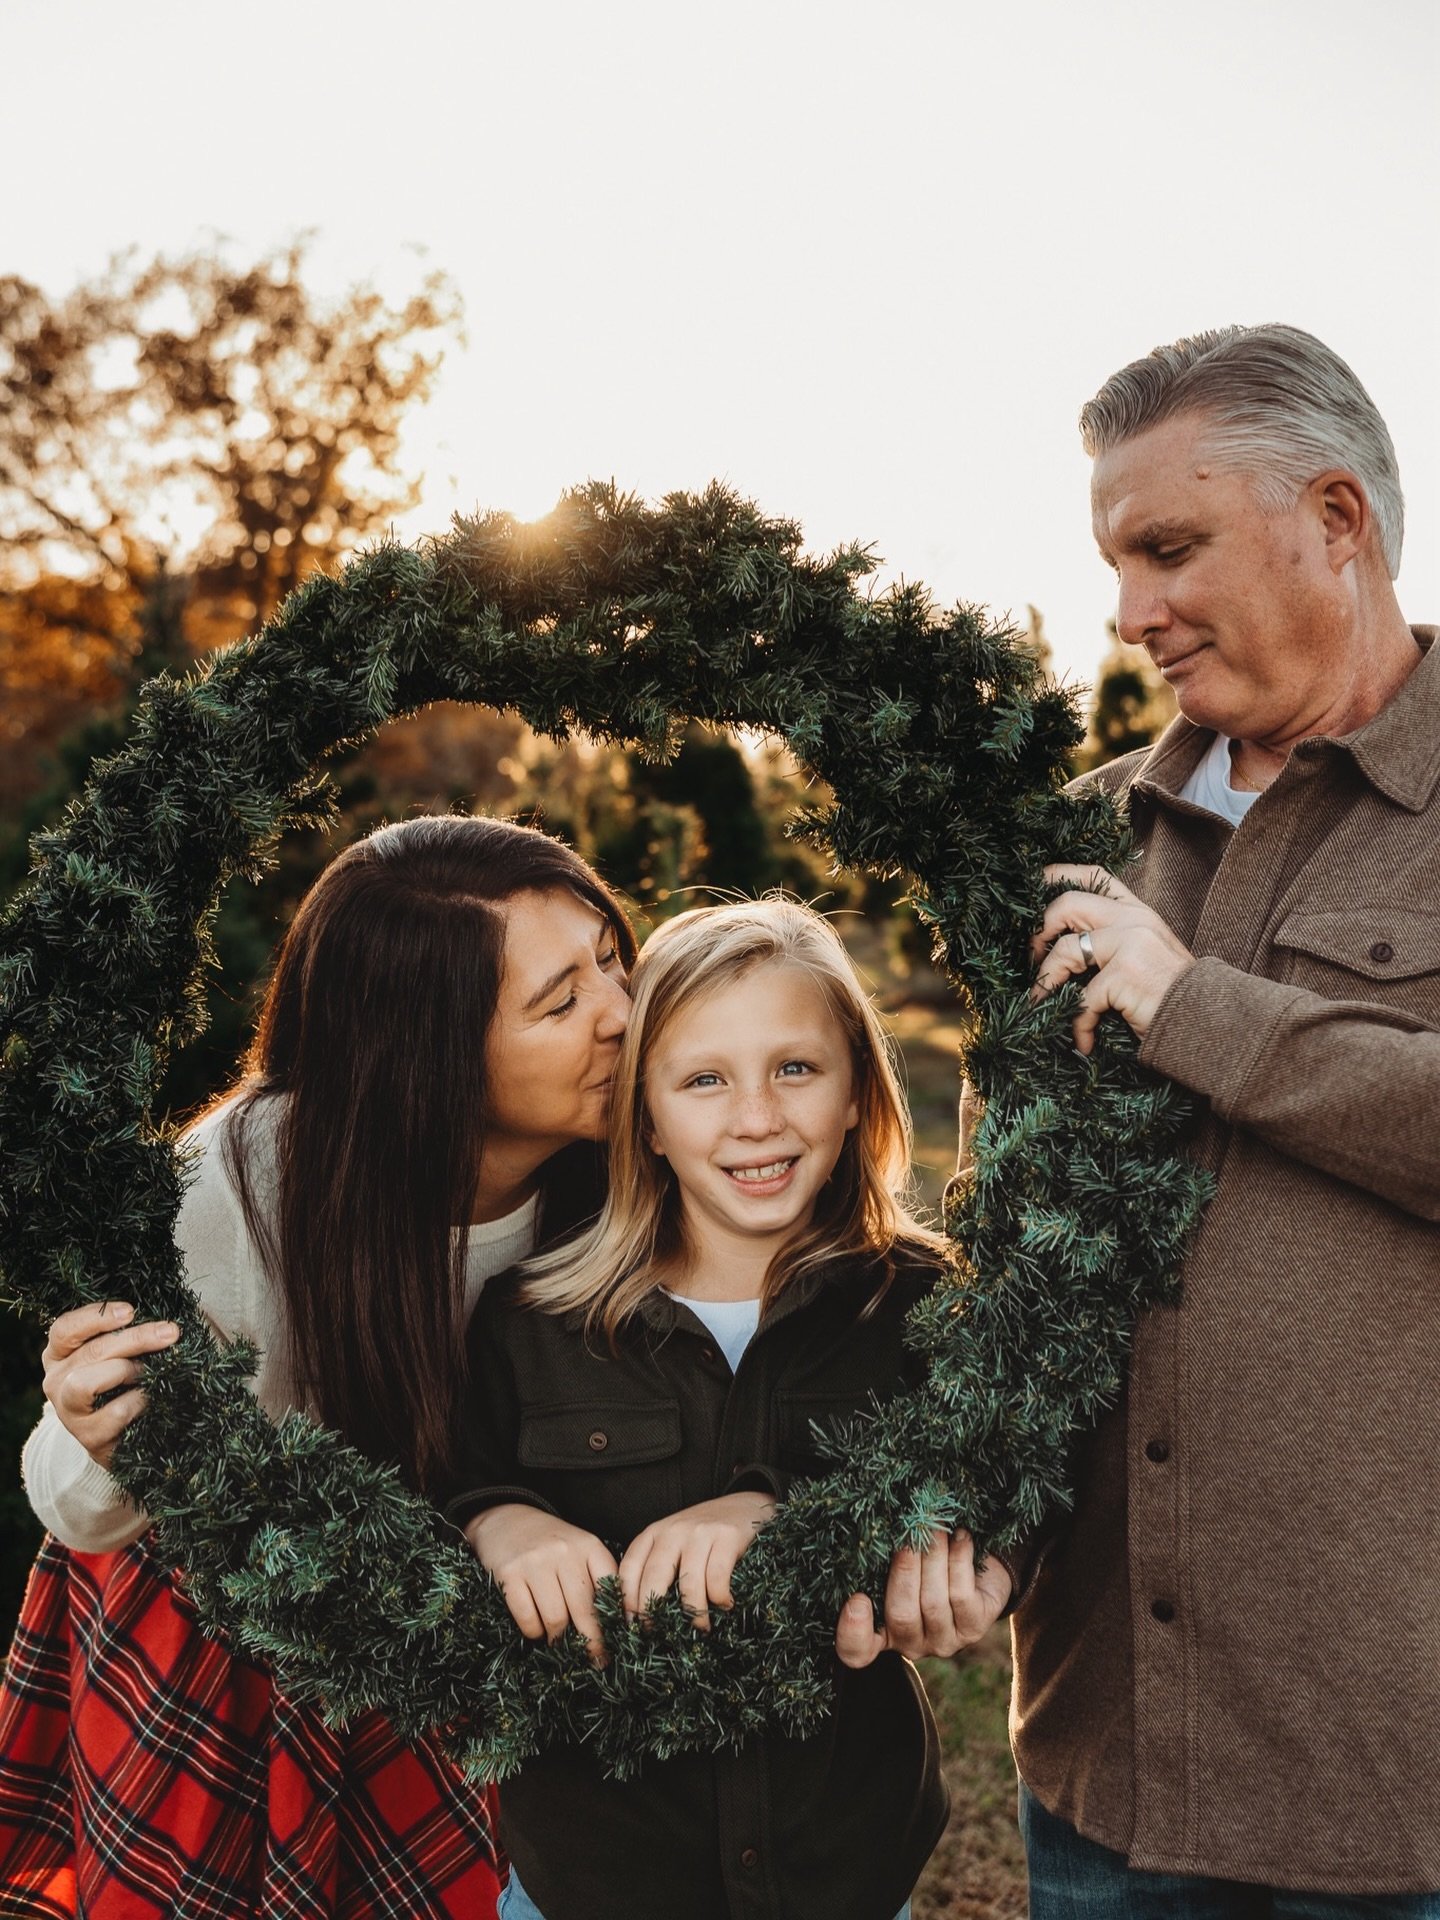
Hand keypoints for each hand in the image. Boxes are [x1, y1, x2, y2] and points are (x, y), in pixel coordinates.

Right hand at [42, 1301, 180, 1468]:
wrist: (122, 1432)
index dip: (96, 1318)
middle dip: (134, 1339)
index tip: (130, 1311)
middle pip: (90, 1352)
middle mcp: (56, 1382)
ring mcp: (68, 1412)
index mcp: (59, 1354)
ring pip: (86, 1383)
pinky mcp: (89, 1438)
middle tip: (170, 1332)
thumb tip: (160, 1320)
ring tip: (147, 1372)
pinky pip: (116, 1412)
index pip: (64, 1329)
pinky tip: (150, 1398)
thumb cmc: (122, 1380)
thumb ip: (125, 1333)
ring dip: (125, 1371)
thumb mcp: (118, 1353)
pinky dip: (139, 1401)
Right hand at [465, 1503, 617, 1662]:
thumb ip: (595, 1579)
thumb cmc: (549, 1544)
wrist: (504, 1520)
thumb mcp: (578, 1550)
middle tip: (595, 1661)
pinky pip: (527, 1619)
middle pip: (584, 1610)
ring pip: (556, 1619)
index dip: (614, 1622)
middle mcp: (564, 1551)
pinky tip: (536, 1629)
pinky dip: (534, 1632)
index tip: (618, 1645)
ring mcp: (535, 1562)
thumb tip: (613, 1628)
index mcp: (588, 1545)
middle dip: (592, 1643)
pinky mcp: (509, 1573)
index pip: (610, 1588)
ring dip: (559, 1639)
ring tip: (559, 1642)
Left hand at [619, 1492, 776, 1630]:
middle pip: (654, 1578)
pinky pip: (717, 1578)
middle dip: (653, 1613)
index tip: (632, 1625)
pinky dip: (720, 1599)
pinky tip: (725, 1605)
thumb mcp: (674, 1544)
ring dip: (694, 1613)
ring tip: (701, 1627)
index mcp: (654, 1533)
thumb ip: (657, 1568)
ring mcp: (700, 1532)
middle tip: (659, 1635)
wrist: (744, 1506)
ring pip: (689, 1584)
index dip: (627, 1600)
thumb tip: (641, 1616)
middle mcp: (673, 1530)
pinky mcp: (727, 1536)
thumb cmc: (704, 1535)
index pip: (629, 1568)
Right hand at [834, 1529, 1010, 1667]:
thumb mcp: (898, 1562)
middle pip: (901, 1616)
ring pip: (933, 1603)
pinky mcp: (973, 1629)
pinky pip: (962, 1596)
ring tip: (937, 1526)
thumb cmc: (924, 1561)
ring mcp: (943, 1641)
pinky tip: (961, 1537)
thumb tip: (878, 1531)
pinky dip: (959, 1560)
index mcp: (881, 1632)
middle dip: (905, 1569)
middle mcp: (910, 1644)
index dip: (853, 1632)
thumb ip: (884, 1559)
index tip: (857, 1600)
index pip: (857, 1650)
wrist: (976, 1567)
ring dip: (934, 1557)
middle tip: (911, 1532)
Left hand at [1031, 864, 1194, 1054]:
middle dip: (1039, 931)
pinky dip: (1077, 1024)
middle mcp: (1134, 920)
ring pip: (1065, 950)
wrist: (1210, 1022)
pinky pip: (1082, 999)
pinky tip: (1083, 1042)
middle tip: (1031, 957)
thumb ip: (1115, 941)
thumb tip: (1065, 947)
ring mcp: (1130, 944)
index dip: (1058, 874)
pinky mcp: (1124, 975)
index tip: (1032, 886)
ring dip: (1046, 982)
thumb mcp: (1147, 954)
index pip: (1094, 875)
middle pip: (1067, 904)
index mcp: (1138, 911)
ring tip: (1041, 1002)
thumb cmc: (1173, 995)